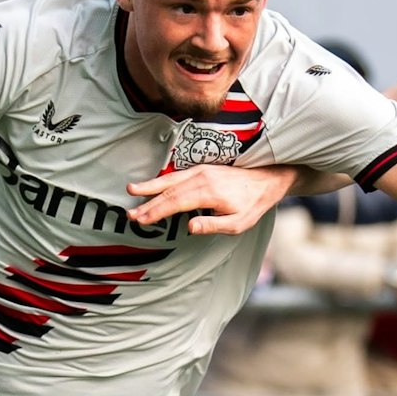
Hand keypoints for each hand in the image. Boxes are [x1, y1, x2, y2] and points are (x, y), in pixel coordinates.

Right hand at [128, 164, 302, 235]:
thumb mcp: (238, 223)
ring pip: (170, 180)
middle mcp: (201, 177)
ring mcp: (200, 170)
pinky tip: (151, 186)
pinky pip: (176, 175)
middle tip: (130, 214)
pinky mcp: (202, 169)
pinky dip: (161, 181)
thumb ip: (213, 225)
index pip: (175, 202)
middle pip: (168, 191)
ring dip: (150, 187)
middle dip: (147, 203)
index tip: (141, 220)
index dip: (156, 212)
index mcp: (208, 191)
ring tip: (131, 191)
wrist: (266, 179)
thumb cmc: (253, 204)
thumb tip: (189, 227)